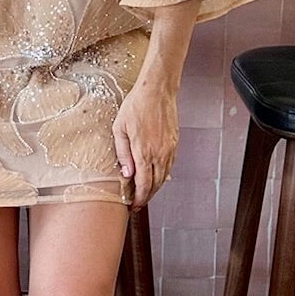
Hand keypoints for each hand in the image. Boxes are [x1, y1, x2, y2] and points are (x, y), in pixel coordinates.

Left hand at [113, 72, 178, 206]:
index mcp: (144, 152)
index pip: (143, 185)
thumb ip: (123, 153)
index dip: (139, 198)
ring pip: (164, 177)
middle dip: (147, 196)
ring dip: (155, 187)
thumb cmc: (136, 106)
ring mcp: (169, 149)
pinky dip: (163, 175)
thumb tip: (127, 173)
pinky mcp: (175, 143)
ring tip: (146, 192)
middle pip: (155, 185)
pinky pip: (170, 166)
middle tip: (139, 202)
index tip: (134, 205)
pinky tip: (156, 176)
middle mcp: (160, 154)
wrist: (157, 90)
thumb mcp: (119, 129)